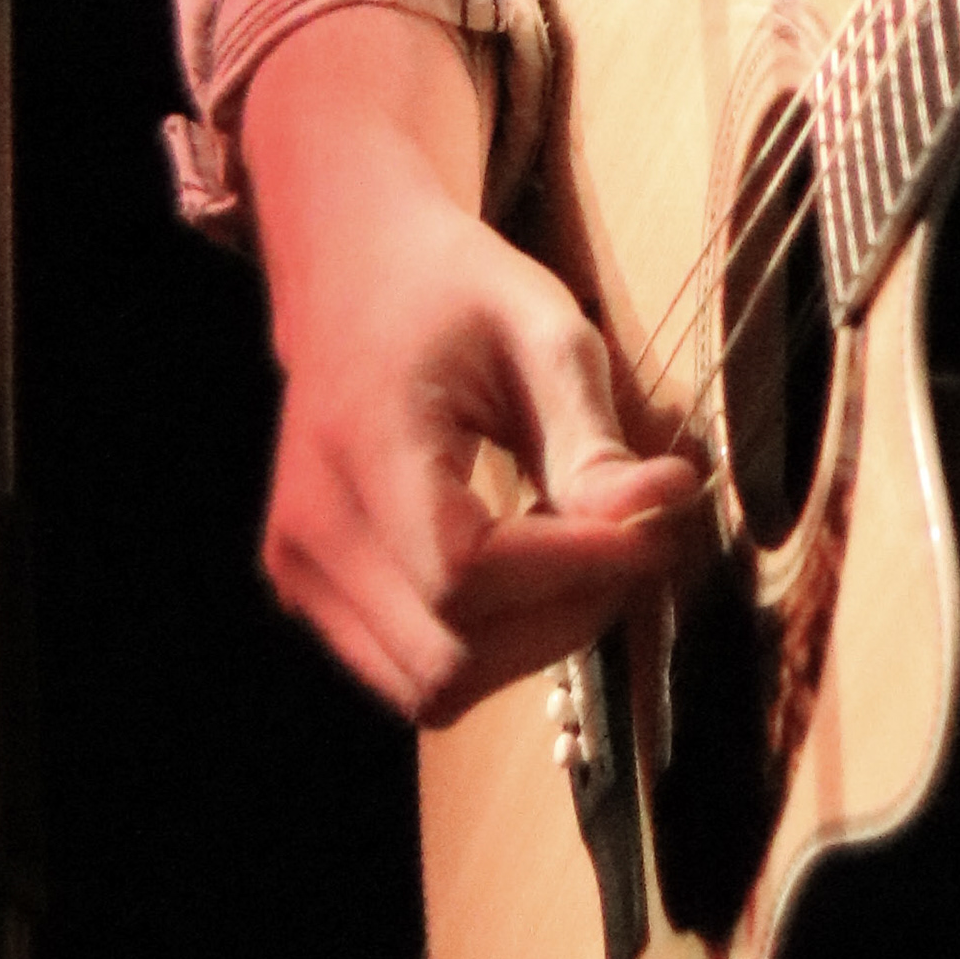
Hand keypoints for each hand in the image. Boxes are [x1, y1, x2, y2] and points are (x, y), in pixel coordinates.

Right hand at [237, 8, 703, 724]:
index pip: (465, 573)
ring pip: (431, 687)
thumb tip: (662, 512)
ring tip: (574, 556)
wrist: (350, 271)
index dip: (576, 571)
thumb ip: (593, 437)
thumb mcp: (543, 329)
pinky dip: (483, 645)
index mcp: (362, 442)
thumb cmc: (451, 288)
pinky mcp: (307, 593)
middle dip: (564, 616)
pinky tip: (521, 571)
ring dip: (527, 644)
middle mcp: (309, 527)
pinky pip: (407, 672)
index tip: (657, 529)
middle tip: (630, 547)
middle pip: (450, 652)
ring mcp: (298, 571)